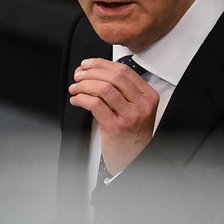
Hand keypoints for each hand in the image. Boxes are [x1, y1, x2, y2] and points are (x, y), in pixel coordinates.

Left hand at [69, 58, 158, 174]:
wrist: (133, 158)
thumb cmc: (131, 133)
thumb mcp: (135, 108)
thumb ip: (122, 90)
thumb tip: (95, 71)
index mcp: (148, 96)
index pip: (124, 71)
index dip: (101, 64)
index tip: (88, 64)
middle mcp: (142, 105)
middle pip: (114, 77)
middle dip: (91, 73)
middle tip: (79, 76)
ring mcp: (130, 116)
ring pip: (103, 89)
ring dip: (84, 85)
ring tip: (75, 88)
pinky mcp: (116, 127)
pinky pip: (95, 104)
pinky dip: (82, 98)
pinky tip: (76, 100)